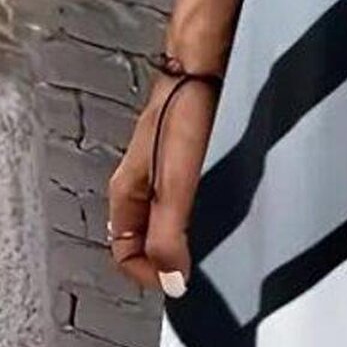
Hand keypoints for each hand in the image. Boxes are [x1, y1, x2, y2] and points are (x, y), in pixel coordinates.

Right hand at [106, 66, 220, 298]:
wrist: (202, 65)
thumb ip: (168, 234)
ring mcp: (161, 168)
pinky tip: (222, 203)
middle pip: (144, 237)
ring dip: (185, 233)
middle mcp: (139, 183)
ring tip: (214, 237)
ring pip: (166, 217)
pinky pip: (185, 195)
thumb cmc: (181, 115)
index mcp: (126, 194)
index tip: (181, 282)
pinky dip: (200, 209)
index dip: (149, 274)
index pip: (124, 253)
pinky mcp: (183, 154)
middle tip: (200, 265)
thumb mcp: (174, 185)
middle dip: (167, 257)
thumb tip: (172, 281)